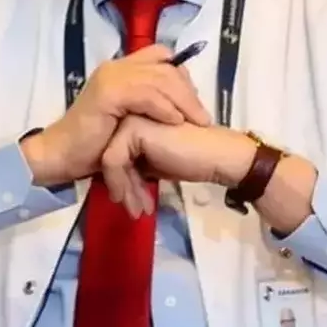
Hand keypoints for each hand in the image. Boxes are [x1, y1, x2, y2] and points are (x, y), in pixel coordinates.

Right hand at [22, 45, 211, 186]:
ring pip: (159, 79)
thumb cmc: (93, 142)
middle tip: (203, 116)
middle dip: (189, 90)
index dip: (181, 74)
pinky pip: (145, 95)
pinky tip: (176, 121)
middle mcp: (115, 67)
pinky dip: (164, 107)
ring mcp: (110, 78)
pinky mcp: (107, 94)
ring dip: (184, 100)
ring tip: (198, 121)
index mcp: (120, 69)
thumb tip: (179, 105)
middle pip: (165, 66)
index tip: (194, 102)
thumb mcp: (126, 118)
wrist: (61, 155)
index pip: (161, 56)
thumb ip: (145, 105)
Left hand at [100, 116, 255, 216]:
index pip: (116, 153)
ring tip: (137, 211)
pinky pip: (113, 161)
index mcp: (135, 119)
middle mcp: (129, 114)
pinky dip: (121, 184)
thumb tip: (113, 183)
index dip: (123, 182)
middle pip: (110, 156)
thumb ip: (134, 165)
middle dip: (123, 188)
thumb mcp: (156, 164)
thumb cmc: (192, 159)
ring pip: (109, 160)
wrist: (217, 156)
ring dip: (124, 190)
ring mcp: (130, 118)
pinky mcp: (133, 128)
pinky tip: (138, 202)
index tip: (134, 206)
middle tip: (135, 212)